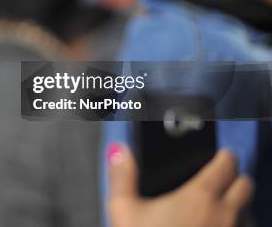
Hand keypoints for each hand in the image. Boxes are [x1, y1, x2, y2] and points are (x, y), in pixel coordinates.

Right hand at [107, 144, 252, 226]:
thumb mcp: (123, 209)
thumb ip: (122, 175)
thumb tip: (118, 150)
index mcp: (199, 196)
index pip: (227, 164)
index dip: (223, 157)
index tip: (217, 156)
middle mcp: (224, 215)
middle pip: (245, 185)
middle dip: (234, 178)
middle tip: (219, 178)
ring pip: (248, 212)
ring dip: (236, 206)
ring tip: (215, 208)